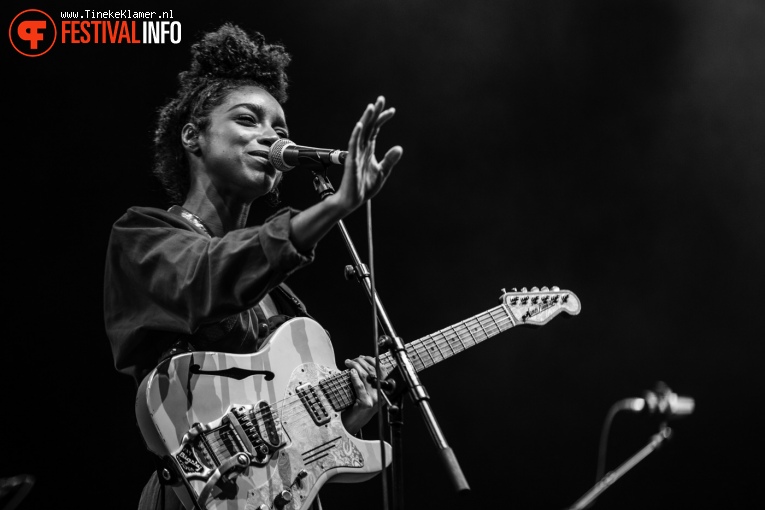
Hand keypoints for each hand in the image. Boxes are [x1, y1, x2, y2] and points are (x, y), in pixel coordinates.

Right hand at [334, 96, 402, 212]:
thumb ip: (390, 160)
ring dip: (365, 119)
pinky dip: (356, 135)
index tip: (392, 110)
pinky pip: (353, 145)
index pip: (375, 129)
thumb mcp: (382, 172)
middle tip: (381, 99)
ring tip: (371, 107)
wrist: (353, 200)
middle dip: (374, 113)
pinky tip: (361, 125)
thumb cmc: (365, 186)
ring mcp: (355, 153)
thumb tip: (399, 148)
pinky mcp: (351, 160)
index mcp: (368, 149)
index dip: (382, 119)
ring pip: (360, 132)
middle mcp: (361, 148)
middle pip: (368, 126)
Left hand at [342, 355, 380, 433]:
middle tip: (352, 360)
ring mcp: (374, 399)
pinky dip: (355, 378)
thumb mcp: (366, 390)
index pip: (382, 369)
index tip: (362, 357)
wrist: (353, 422)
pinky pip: (360, 387)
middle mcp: (381, 393)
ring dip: (356, 366)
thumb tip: (361, 362)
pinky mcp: (365, 403)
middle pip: (373, 371)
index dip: (372, 360)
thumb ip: (368, 378)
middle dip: (361, 362)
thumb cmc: (358, 405)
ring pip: (366, 376)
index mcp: (384, 389)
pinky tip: (351, 373)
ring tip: (349, 363)